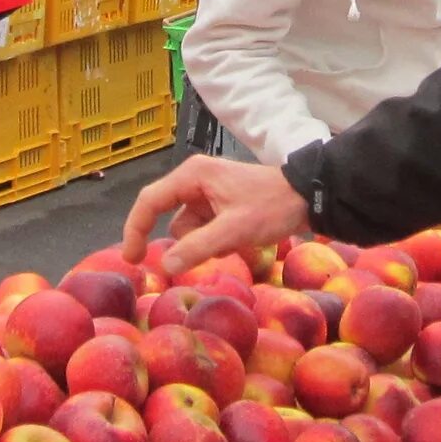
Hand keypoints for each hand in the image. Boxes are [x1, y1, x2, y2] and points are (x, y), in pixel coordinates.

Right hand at [123, 154, 310, 270]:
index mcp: (192, 176)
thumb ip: (197, 247)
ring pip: (187, 229)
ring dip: (204, 244)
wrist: (308, 198)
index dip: (135, 229)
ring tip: (234, 242)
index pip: (149, 201)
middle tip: (192, 261)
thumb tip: (165, 266)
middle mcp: (195, 181)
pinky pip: (204, 231)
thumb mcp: (234, 229)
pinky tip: (239, 241)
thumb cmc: (271, 206)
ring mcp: (207, 194)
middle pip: (168, 217)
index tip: (132, 259)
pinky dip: (215, 242)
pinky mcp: (219, 206)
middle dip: (184, 242)